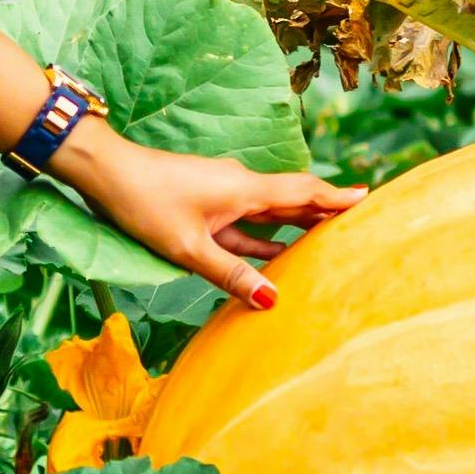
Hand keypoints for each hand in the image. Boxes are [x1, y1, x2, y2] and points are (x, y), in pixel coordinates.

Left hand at [54, 125, 363, 310]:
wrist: (106, 173)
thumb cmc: (145, 204)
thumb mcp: (189, 248)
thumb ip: (231, 275)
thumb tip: (272, 300)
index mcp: (243, 189)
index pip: (302, 193)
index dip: (335, 198)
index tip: (368, 199)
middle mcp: (239, 187)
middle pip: (292, 200)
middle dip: (324, 213)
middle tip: (359, 225)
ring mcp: (222, 194)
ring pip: (269, 213)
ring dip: (296, 227)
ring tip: (328, 243)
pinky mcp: (205, 205)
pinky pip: (246, 223)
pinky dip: (264, 237)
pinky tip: (277, 255)